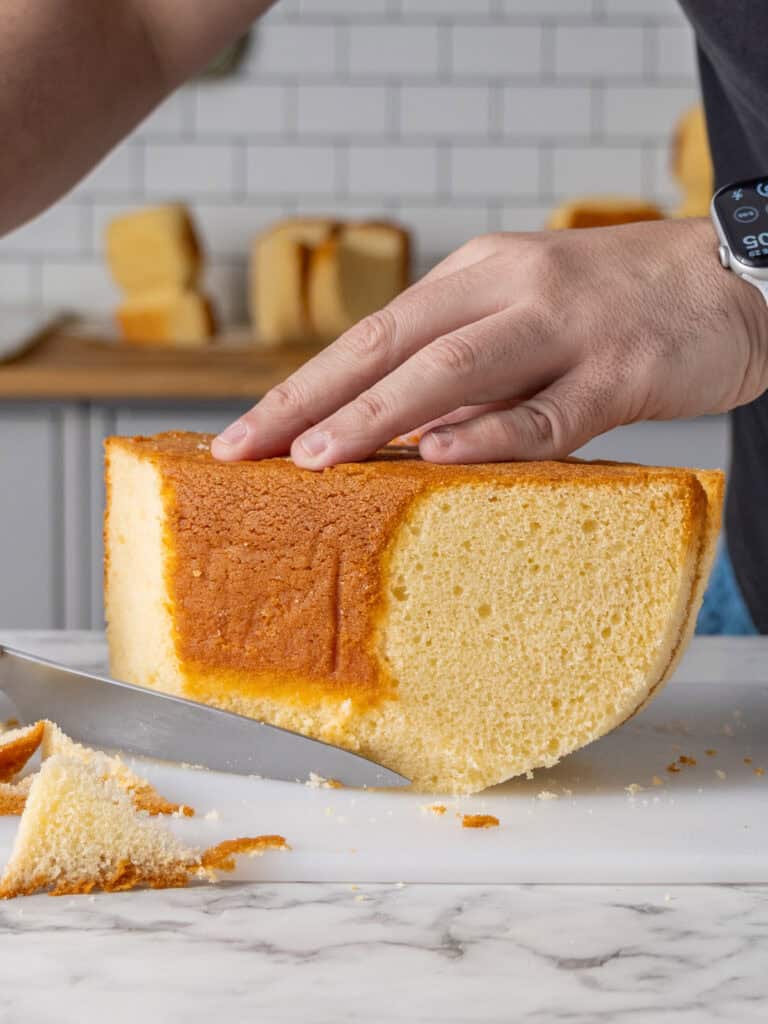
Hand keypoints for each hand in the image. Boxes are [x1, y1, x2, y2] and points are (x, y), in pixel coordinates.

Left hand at [212, 218, 767, 467]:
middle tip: (244, 451)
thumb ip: (459, 364)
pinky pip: (547, 411)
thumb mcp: (521, 311)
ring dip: (377, 416)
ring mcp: (564, 327)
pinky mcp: (619, 370)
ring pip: (454, 371)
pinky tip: (439, 455)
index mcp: (476, 275)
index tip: (242, 433)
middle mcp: (508, 288)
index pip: (370, 334)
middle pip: (389, 345)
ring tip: (314, 458)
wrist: (730, 280)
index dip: (300, 386)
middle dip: (308, 402)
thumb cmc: (613, 309)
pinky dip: (490, 434)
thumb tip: (386, 433)